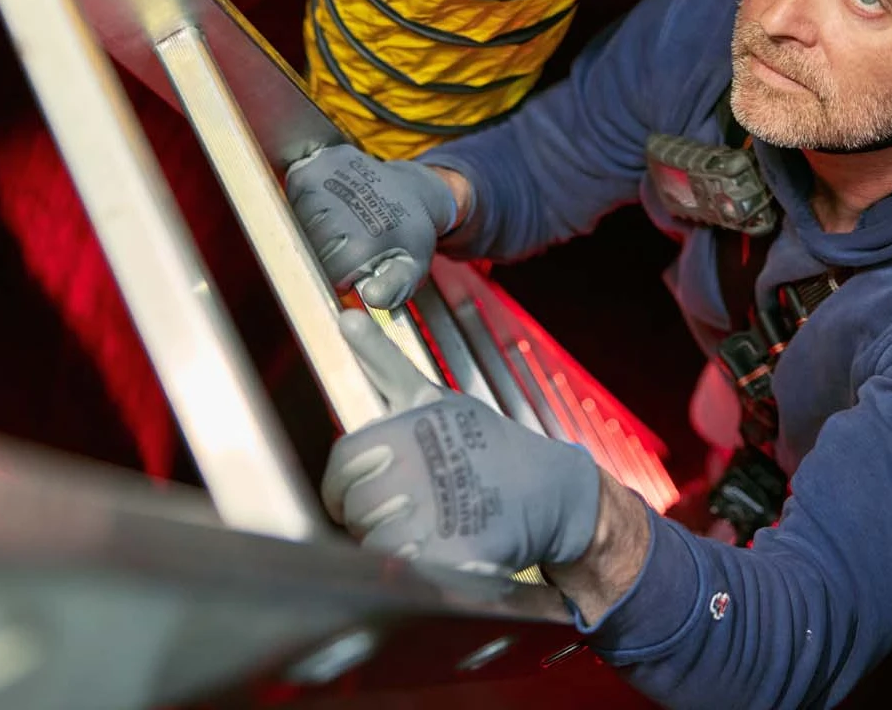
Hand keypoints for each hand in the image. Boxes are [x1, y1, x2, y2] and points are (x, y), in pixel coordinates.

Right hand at [285, 145, 459, 307]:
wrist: (412, 188)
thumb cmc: (408, 235)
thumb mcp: (414, 266)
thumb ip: (395, 287)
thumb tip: (371, 296)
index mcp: (365, 239)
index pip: (328, 273)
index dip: (339, 278)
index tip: (353, 270)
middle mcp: (343, 208)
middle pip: (310, 248)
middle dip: (325, 254)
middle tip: (347, 246)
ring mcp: (326, 182)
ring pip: (297, 223)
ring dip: (311, 229)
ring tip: (339, 226)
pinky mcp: (313, 166)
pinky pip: (292, 196)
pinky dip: (303, 204)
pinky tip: (327, 205)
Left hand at [322, 311, 601, 571]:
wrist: (549, 492)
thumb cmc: (486, 442)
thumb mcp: (432, 394)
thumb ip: (382, 361)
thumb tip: (345, 317)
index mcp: (404, 430)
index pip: (342, 465)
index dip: (343, 483)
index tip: (356, 490)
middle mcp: (414, 472)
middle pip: (355, 508)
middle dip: (370, 513)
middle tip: (402, 507)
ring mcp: (432, 518)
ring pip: (374, 544)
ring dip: (389, 543)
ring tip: (422, 527)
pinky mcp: (450, 560)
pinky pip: (402, 573)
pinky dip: (413, 570)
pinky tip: (435, 551)